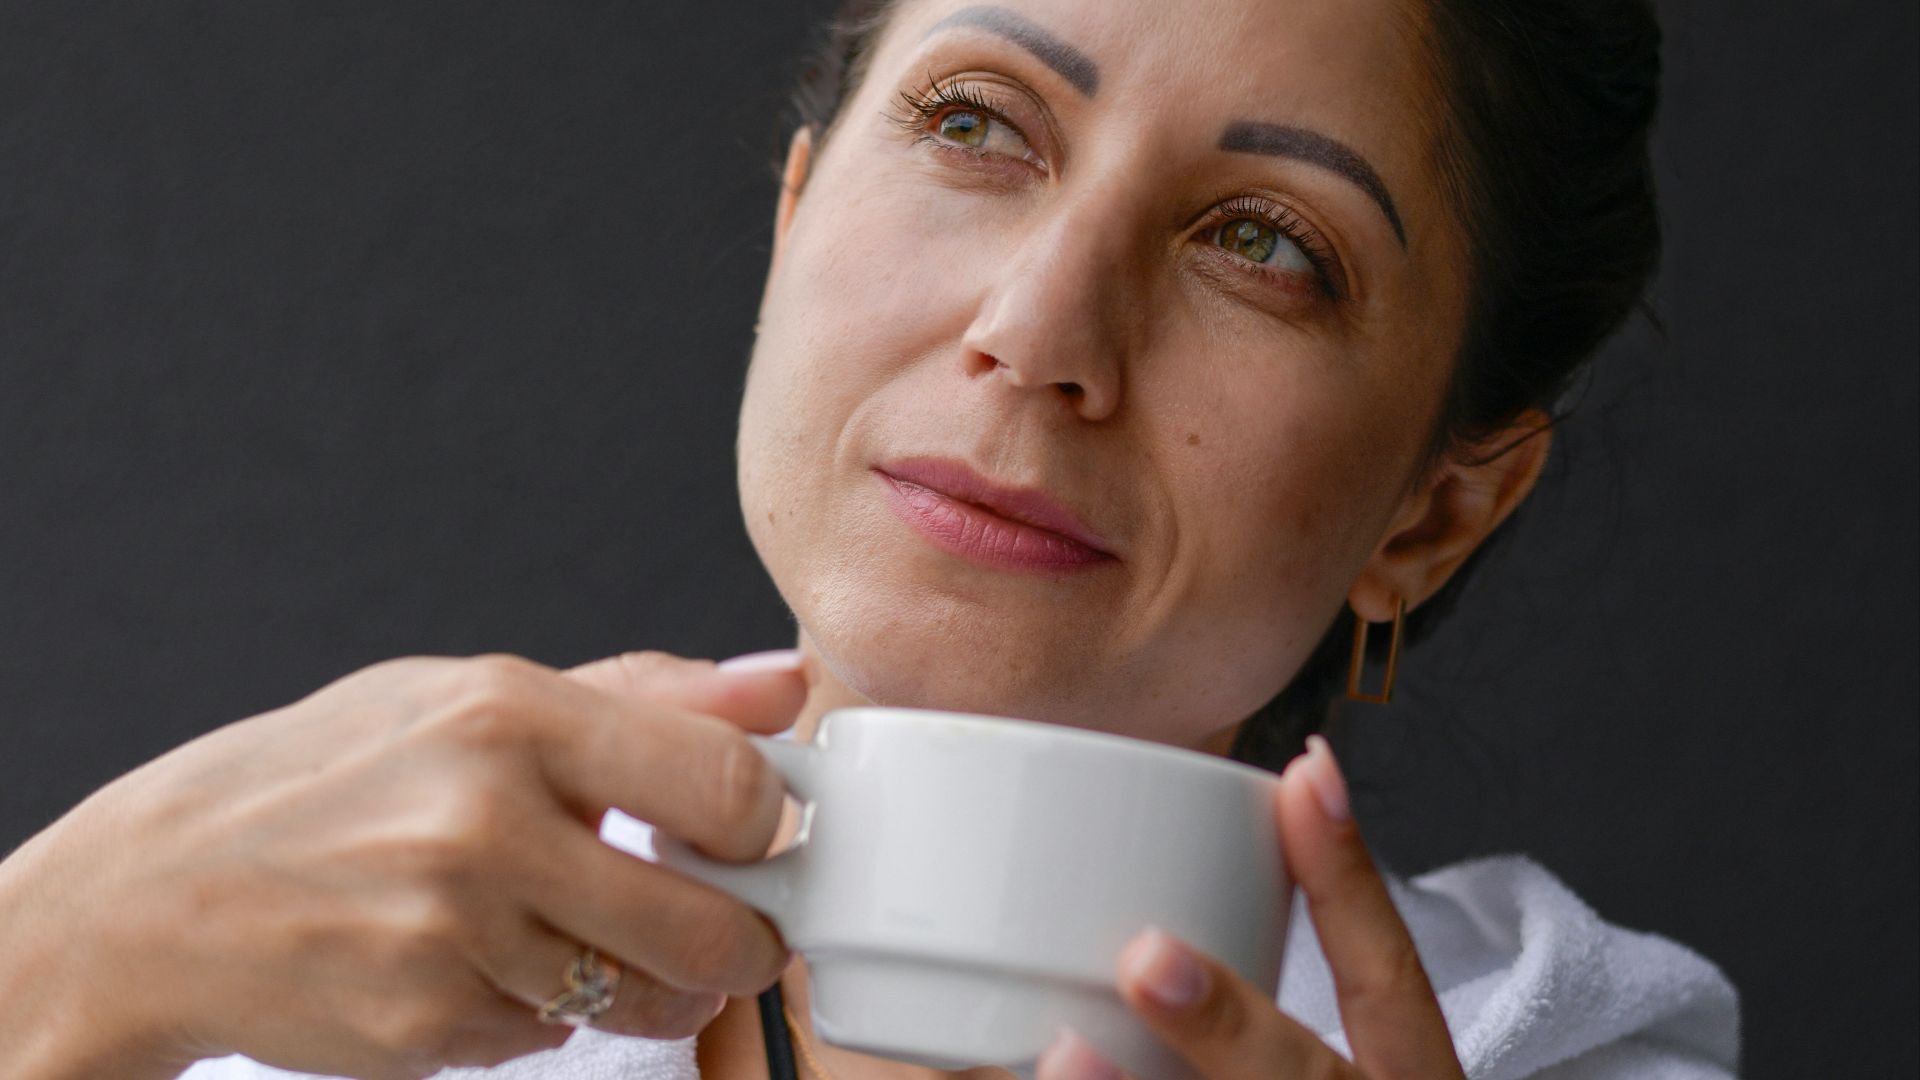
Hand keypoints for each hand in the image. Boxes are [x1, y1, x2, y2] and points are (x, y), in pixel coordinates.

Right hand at [0, 648, 806, 1079]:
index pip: (727, 784)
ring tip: (588, 935)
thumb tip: (785, 685)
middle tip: (727, 925)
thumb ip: (646, 694)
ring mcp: (449, 935)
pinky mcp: (423, 1025)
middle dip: (743, 941)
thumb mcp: (473, 696)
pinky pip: (552, 1040)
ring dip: (647, 985)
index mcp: (510, 715)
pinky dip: (545, 1013)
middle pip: (708, 927)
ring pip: (638, 998)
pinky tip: (487, 962)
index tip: (751, 832)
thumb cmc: (331, 776)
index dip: (766, 823)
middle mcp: (482, 823)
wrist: (161, 892)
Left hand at [1037, 735, 1463, 1079]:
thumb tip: (1192, 874)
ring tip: (1063, 1049)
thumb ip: (1262, 1016)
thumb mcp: (1326, 1070)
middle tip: (1150, 956)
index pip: (1392, 981)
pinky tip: (1029, 1077)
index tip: (1304, 773)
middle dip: (1232, 1023)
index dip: (1350, 881)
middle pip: (1307, 1079)